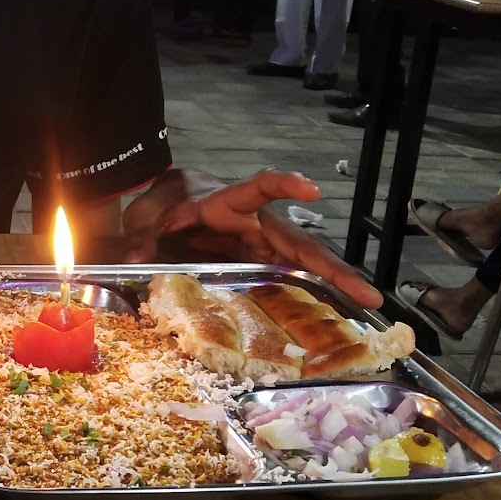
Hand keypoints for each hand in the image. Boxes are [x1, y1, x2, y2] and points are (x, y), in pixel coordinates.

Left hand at [122, 168, 383, 308]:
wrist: (171, 206)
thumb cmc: (165, 203)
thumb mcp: (145, 215)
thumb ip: (141, 235)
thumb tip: (134, 261)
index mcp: (227, 201)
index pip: (260, 187)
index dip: (285, 185)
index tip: (312, 189)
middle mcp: (254, 224)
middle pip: (298, 242)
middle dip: (331, 266)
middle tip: (366, 291)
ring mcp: (261, 246)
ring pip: (303, 263)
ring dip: (334, 283)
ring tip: (366, 303)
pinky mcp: (259, 263)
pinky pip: (289, 278)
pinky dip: (311, 294)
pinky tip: (334, 314)